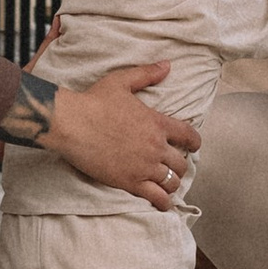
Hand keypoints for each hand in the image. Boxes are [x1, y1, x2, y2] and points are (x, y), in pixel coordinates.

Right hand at [46, 61, 197, 208]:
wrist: (72, 124)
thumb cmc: (95, 101)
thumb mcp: (122, 81)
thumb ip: (147, 73)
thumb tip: (167, 65)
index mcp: (157, 123)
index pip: (189, 135)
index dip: (195, 142)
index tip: (194, 145)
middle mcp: (156, 147)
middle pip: (181, 163)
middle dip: (180, 165)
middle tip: (174, 166)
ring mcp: (144, 167)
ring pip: (172, 182)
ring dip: (172, 183)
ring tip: (168, 184)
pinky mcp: (130, 183)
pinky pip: (156, 198)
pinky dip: (163, 202)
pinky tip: (163, 203)